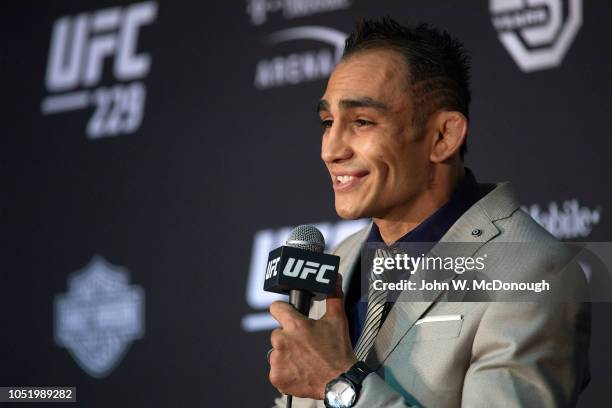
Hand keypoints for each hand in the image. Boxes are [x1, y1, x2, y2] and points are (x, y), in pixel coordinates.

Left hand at [268, 275, 356, 399]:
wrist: (340, 383)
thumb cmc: (339, 352)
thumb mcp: (338, 321)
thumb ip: (334, 297)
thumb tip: (336, 279)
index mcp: (295, 326)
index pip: (276, 308)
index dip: (283, 310)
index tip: (288, 315)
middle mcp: (282, 341)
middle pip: (278, 333)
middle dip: (289, 338)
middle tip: (305, 345)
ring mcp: (278, 360)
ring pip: (276, 352)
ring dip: (286, 355)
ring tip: (304, 360)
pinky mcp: (276, 377)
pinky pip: (276, 370)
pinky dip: (285, 372)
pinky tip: (300, 371)